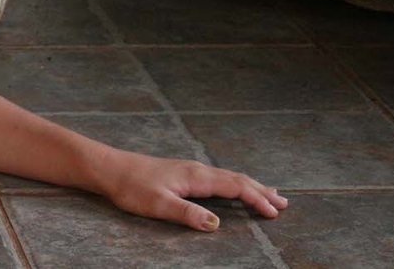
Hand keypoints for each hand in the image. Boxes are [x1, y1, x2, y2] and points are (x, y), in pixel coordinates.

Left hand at [99, 151, 287, 231]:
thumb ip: (187, 214)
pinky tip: (233, 187)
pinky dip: (235, 183)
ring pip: (229, 177)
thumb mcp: (158, 204)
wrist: (110, 169)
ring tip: (270, 194)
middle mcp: (197, 170)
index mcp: (196, 177)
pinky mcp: (183, 173)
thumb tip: (215, 224)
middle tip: (284, 204)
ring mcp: (191, 170)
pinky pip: (218, 177)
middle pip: (237, 179)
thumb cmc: (132, 187)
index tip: (274, 213)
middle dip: (261, 191)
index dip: (256, 199)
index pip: (235, 187)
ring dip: (251, 186)